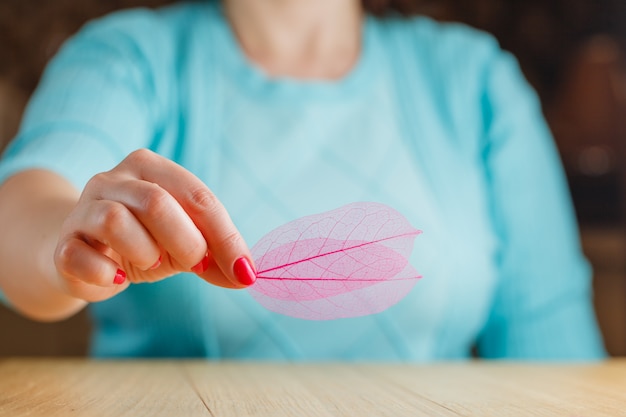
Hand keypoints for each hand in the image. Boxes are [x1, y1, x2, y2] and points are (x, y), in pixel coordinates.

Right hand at [54, 149, 255, 302]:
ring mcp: (83, 208)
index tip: (245, 272)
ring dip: (145, 252)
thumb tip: (247, 275)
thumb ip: (215, 255)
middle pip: (157, 203)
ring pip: (116, 221)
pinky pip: (79, 256)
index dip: (226, 237)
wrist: (82, 254)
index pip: (198, 196)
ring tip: (150, 263)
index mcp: (151, 168)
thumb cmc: (143, 241)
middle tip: (193, 264)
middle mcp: (114, 179)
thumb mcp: (185, 243)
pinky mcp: (63, 242)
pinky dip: (105, 273)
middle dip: (187, 243)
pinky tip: (116, 277)